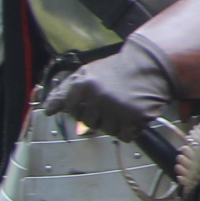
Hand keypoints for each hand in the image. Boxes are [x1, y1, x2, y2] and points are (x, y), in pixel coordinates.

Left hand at [41, 39, 176, 142]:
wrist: (151, 64)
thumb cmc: (117, 70)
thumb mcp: (86, 73)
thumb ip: (64, 91)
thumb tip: (48, 110)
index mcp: (83, 86)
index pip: (72, 112)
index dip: (83, 108)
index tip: (94, 101)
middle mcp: (98, 97)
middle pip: (89, 124)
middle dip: (99, 116)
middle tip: (111, 103)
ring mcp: (117, 108)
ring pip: (108, 131)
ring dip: (115, 124)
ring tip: (123, 108)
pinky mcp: (135, 117)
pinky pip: (126, 136)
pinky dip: (130, 130)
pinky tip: (132, 116)